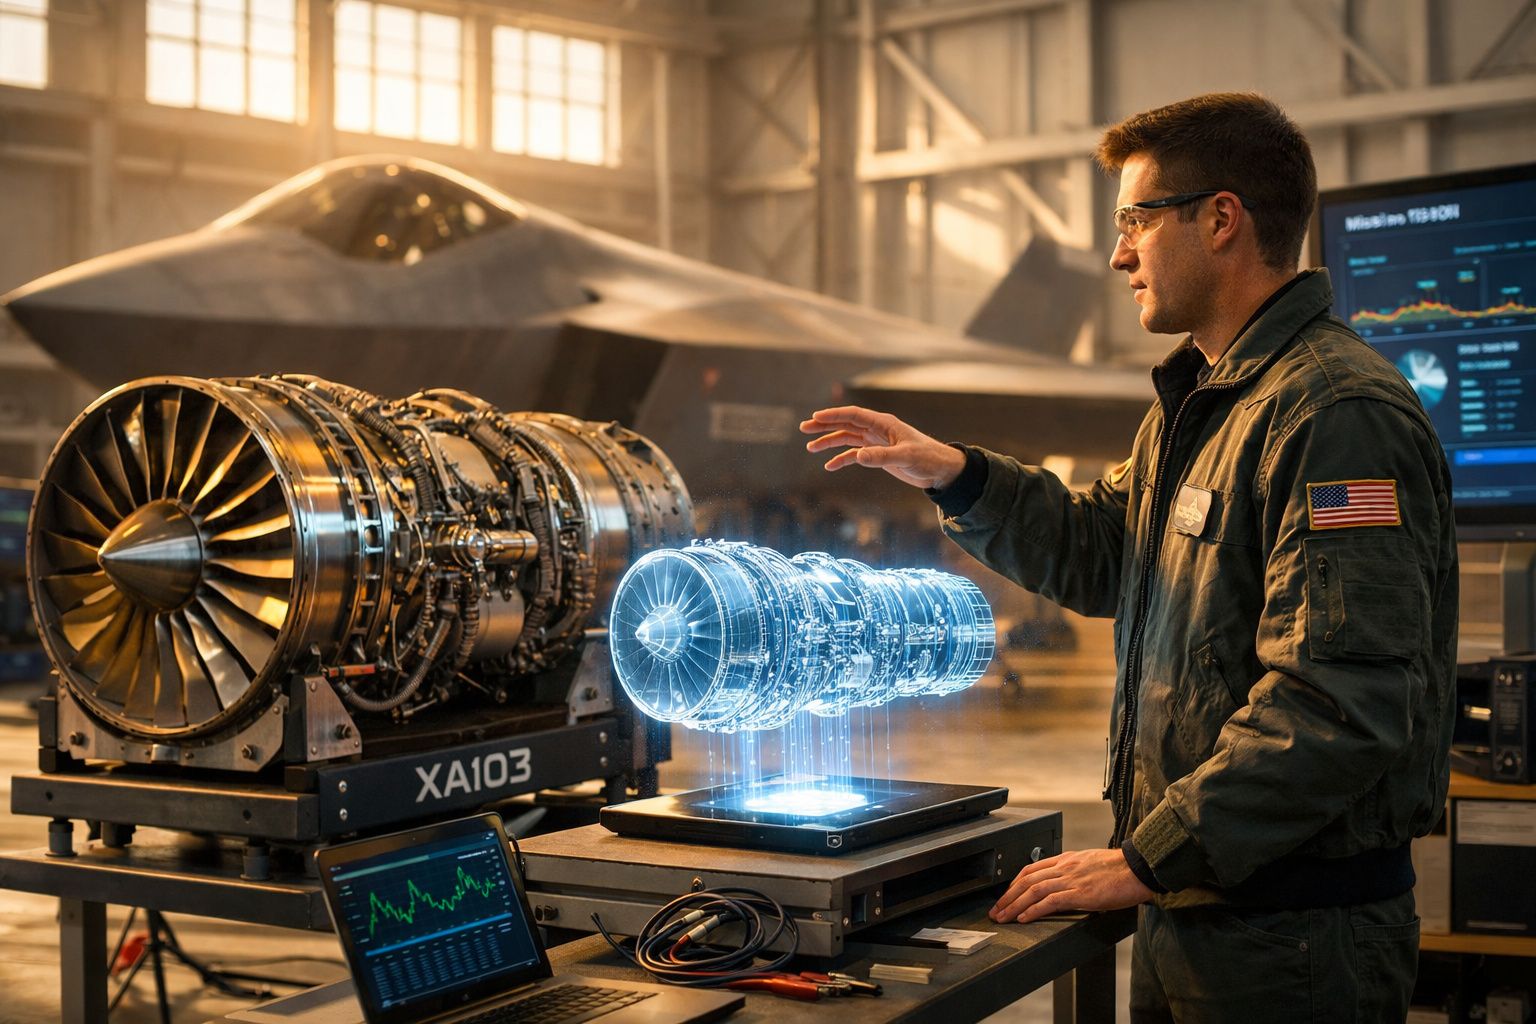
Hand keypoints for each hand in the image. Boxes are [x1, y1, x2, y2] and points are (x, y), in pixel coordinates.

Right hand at [799, 406, 965, 489]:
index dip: (834, 415)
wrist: (940, 470)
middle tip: (804, 428)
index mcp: (884, 423)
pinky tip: (829, 466)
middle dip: (824, 425)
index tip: (815, 417)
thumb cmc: (927, 458)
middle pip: (846, 423)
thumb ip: (881, 457)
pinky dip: (842, 459)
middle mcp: (877, 430)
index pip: (854, 415)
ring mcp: (876, 442)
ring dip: (829, 442)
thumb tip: (858, 456)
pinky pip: (854, 454)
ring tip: (810, 447)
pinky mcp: (878, 455)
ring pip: (847, 437)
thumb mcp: (905, 457)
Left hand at [989, 848, 1153, 923]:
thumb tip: (1064, 884)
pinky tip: (1024, 918)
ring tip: (1003, 917)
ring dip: (1014, 905)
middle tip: (996, 910)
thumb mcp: (1090, 864)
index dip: (1014, 882)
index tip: (1006, 894)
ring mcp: (1071, 879)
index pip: (1031, 868)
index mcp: (1066, 859)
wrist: (1138, 868)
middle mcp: (1065, 867)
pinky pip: (1050, 901)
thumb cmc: (1119, 869)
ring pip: (1033, 890)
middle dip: (1007, 896)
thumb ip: (1074, 871)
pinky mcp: (1080, 893)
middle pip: (1026, 880)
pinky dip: (1033, 910)